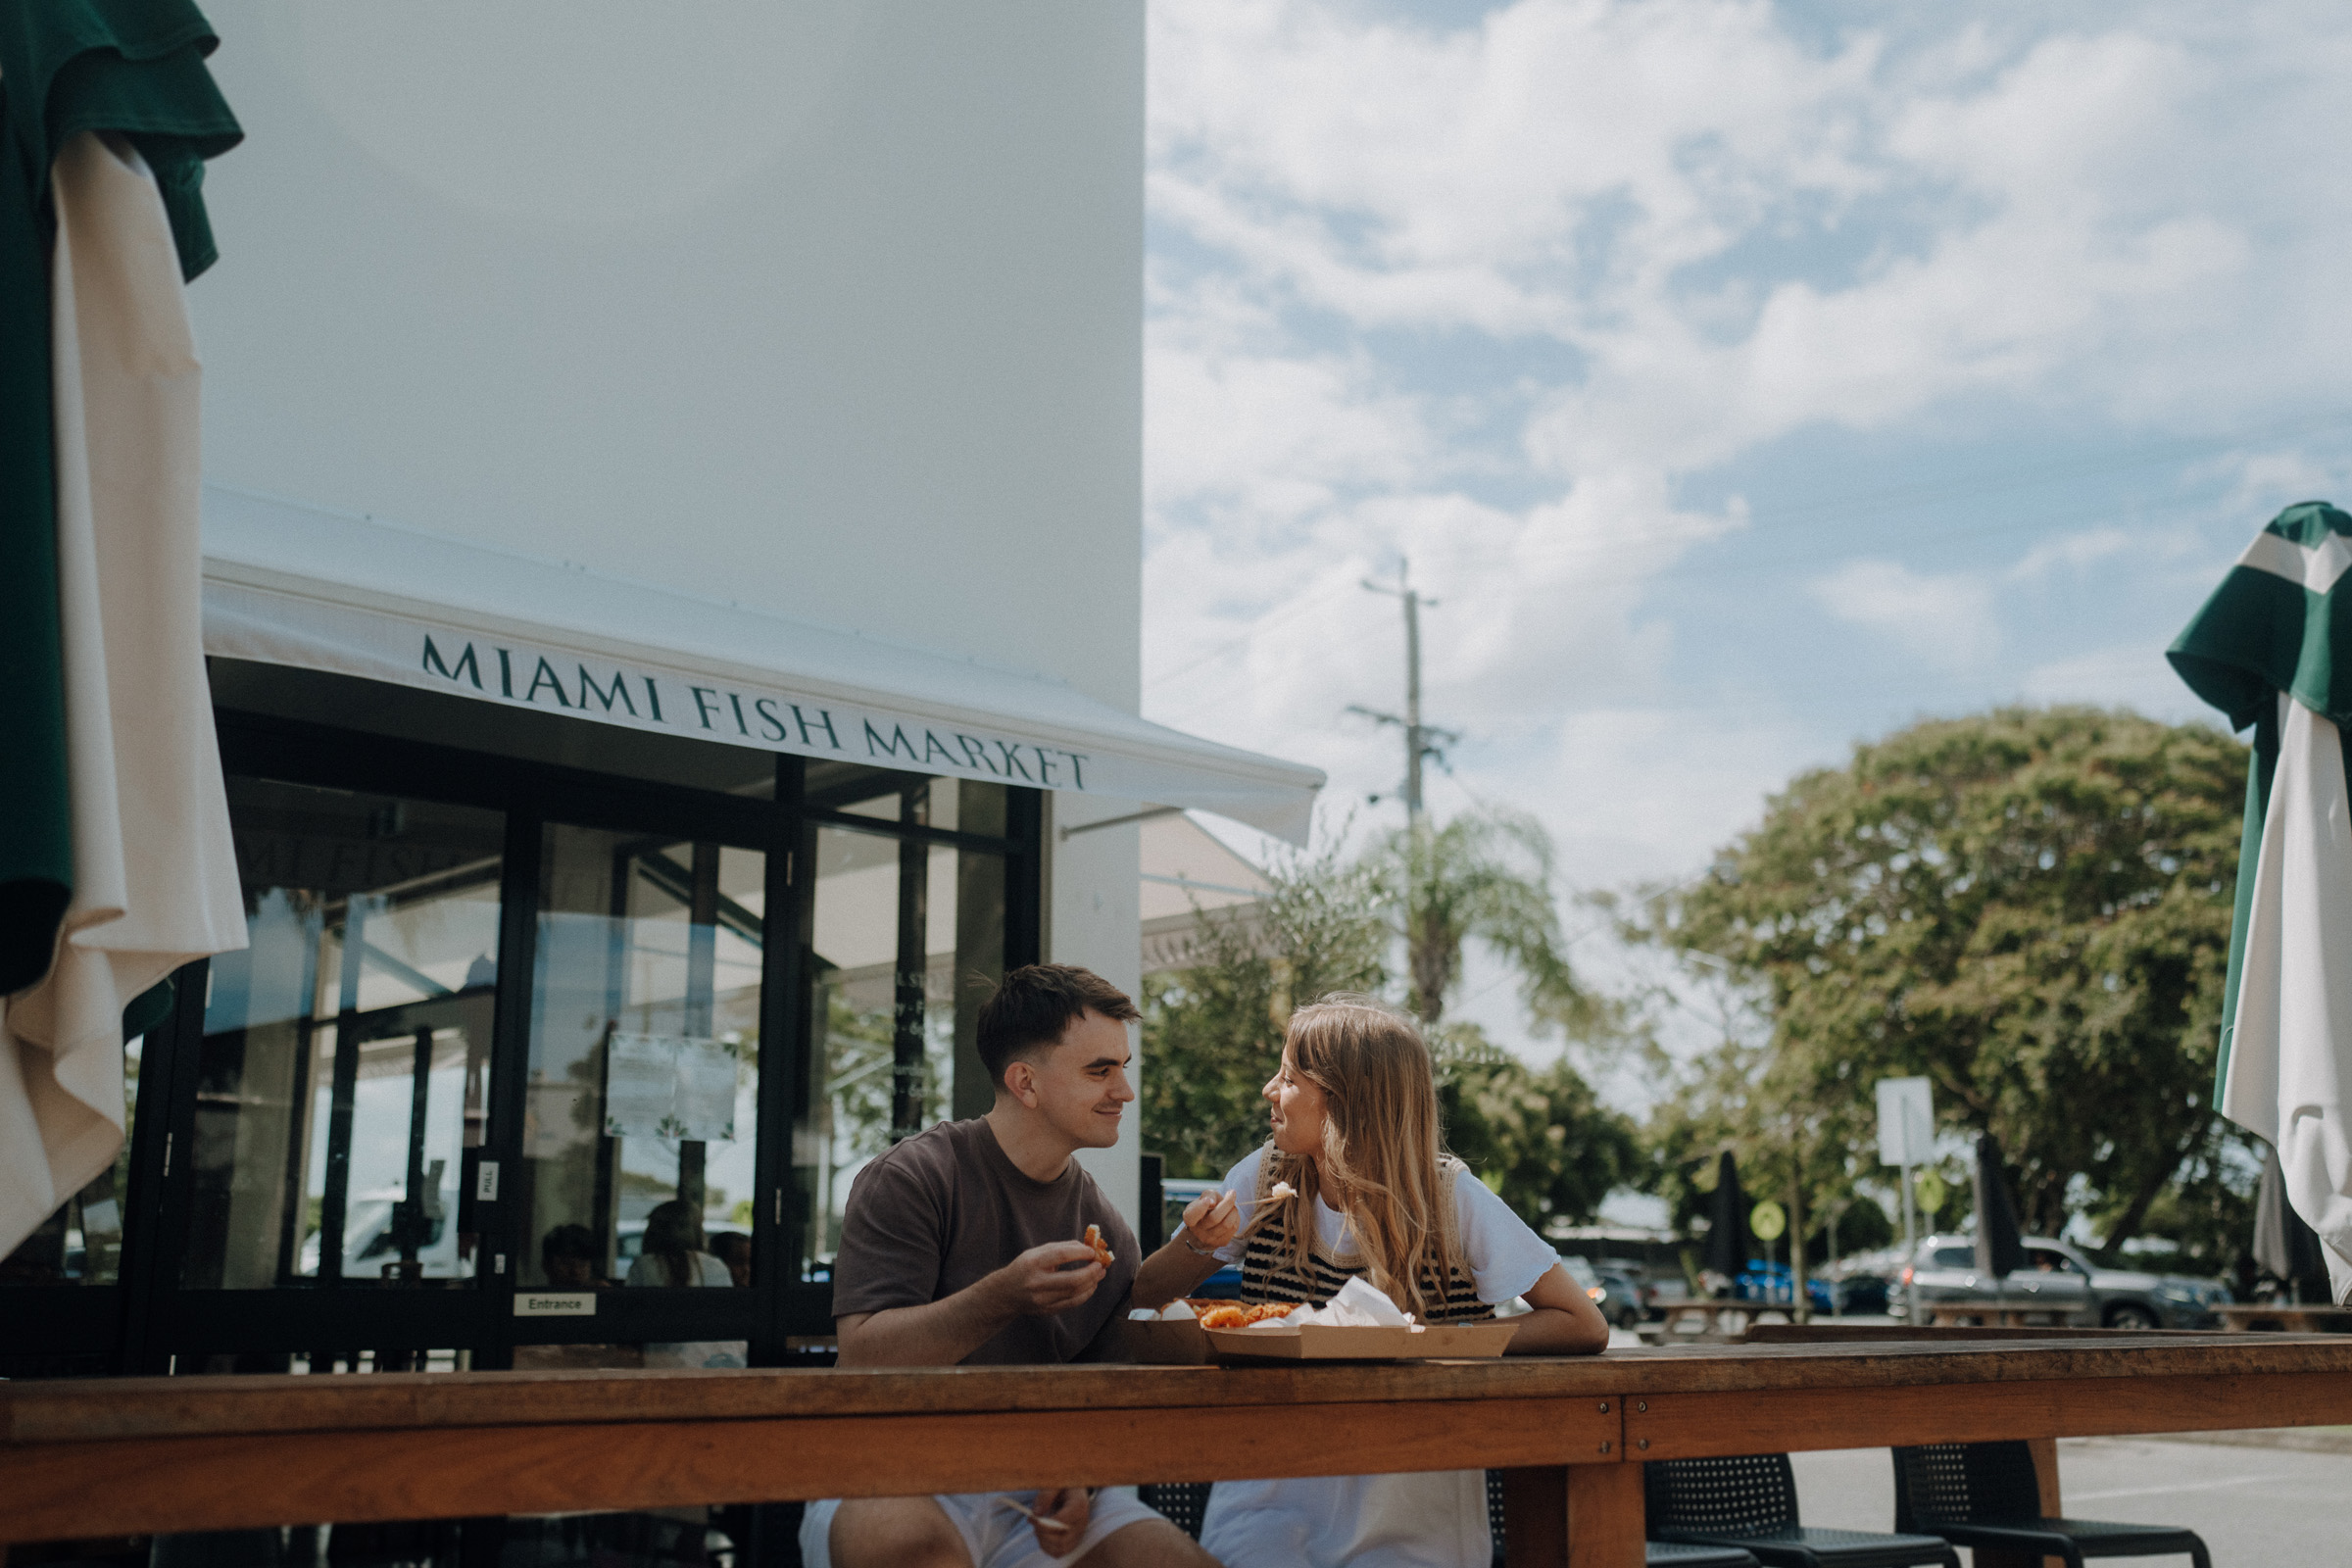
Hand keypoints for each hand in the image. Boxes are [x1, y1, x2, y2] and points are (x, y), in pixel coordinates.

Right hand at [990, 1241, 1105, 1315]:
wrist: (1005, 1293)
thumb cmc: (1025, 1268)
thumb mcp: (1037, 1253)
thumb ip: (1061, 1248)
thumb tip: (1086, 1247)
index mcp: (1033, 1263)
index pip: (1061, 1256)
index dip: (1080, 1253)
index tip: (1092, 1251)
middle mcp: (1037, 1283)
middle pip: (1072, 1280)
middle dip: (1091, 1272)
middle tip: (1101, 1265)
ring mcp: (1042, 1299)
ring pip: (1075, 1293)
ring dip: (1092, 1283)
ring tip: (1099, 1274)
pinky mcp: (1047, 1310)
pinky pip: (1072, 1303)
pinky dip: (1085, 1294)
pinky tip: (1091, 1285)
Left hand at [1029, 1487, 1090, 1553]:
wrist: (1075, 1491)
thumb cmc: (1064, 1487)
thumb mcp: (1055, 1485)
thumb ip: (1045, 1496)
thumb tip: (1036, 1513)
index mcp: (1079, 1505)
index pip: (1063, 1522)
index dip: (1044, 1524)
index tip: (1032, 1518)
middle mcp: (1082, 1522)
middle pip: (1062, 1539)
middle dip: (1043, 1533)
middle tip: (1033, 1522)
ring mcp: (1079, 1533)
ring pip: (1060, 1548)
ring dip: (1044, 1541)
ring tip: (1037, 1528)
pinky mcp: (1073, 1541)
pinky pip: (1060, 1552)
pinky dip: (1048, 1548)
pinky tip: (1042, 1536)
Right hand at [1181, 1189, 1239, 1252]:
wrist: (1208, 1227)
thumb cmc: (1207, 1208)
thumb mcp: (1205, 1197)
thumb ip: (1209, 1195)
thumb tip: (1213, 1203)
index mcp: (1190, 1217)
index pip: (1192, 1215)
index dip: (1201, 1207)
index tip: (1207, 1200)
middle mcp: (1197, 1231)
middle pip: (1215, 1218)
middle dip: (1227, 1203)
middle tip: (1232, 1193)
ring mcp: (1209, 1239)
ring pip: (1227, 1224)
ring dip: (1234, 1211)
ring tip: (1232, 1206)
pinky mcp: (1221, 1243)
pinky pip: (1233, 1229)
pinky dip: (1236, 1218)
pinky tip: (1232, 1214)